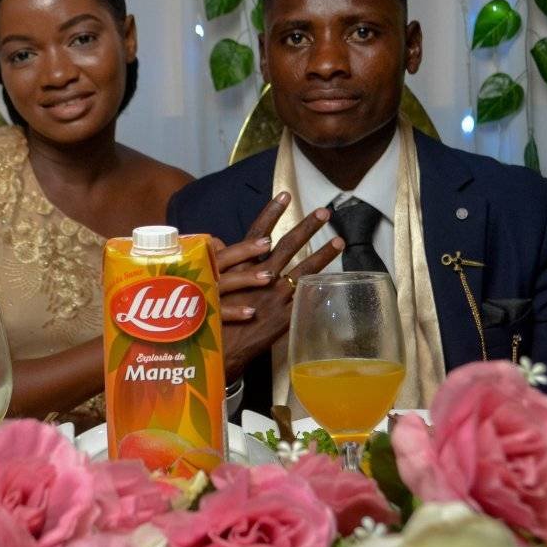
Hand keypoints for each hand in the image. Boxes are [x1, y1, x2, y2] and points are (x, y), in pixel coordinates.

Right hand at [214, 193, 343, 380]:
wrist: (214, 352)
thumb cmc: (207, 319)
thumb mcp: (208, 285)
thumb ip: (220, 263)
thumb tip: (221, 243)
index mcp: (238, 267)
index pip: (256, 233)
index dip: (271, 212)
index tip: (285, 194)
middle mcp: (258, 278)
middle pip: (286, 247)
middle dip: (306, 227)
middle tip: (324, 211)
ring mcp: (273, 297)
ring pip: (303, 271)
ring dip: (323, 254)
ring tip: (340, 241)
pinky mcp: (283, 318)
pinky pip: (305, 300)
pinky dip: (320, 290)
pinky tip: (336, 282)